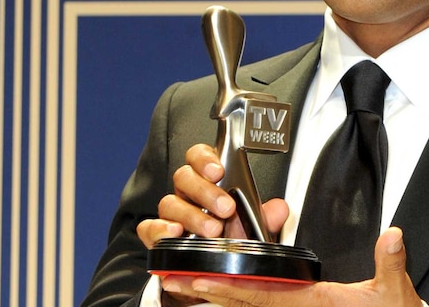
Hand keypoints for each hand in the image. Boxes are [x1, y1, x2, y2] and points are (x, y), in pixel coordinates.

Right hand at [137, 144, 284, 247]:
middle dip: (205, 191)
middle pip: (184, 177)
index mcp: (209, 182)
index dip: (205, 158)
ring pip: (170, 202)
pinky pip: (148, 227)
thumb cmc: (229, 240)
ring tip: (212, 229)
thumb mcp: (251, 228)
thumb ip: (265, 217)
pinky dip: (159, 229)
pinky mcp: (157, 236)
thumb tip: (279, 209)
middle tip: (225, 208)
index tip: (218, 170)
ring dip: (192, 215)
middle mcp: (187, 194)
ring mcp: (170, 214)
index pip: (198, 156)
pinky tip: (175, 233)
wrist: (212, 272)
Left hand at [160, 226, 422, 306]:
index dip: (231, 287)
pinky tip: (225, 299)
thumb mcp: (394, 292)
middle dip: (210, 292)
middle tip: (176, 282)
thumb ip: (390, 262)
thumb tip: (393, 235)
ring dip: (219, 299)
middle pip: (246, 303)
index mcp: (314, 301)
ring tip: (187, 288)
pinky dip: (241, 303)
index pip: (264, 294)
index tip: (202, 279)